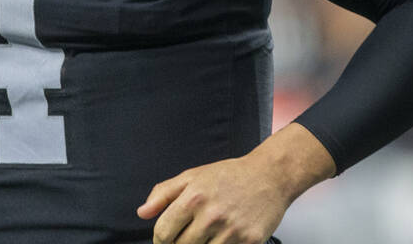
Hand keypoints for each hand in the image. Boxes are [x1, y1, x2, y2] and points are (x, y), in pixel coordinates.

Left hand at [135, 155, 288, 243]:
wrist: (269, 176)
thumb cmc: (230, 175)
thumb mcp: (192, 176)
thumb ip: (163, 193)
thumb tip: (143, 212)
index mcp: (194, 197)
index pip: (163, 233)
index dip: (160, 241)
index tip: (165, 241)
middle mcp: (211, 216)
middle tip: (187, 237)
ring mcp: (231, 232)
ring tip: (205, 236)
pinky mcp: (248, 242)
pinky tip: (222, 238)